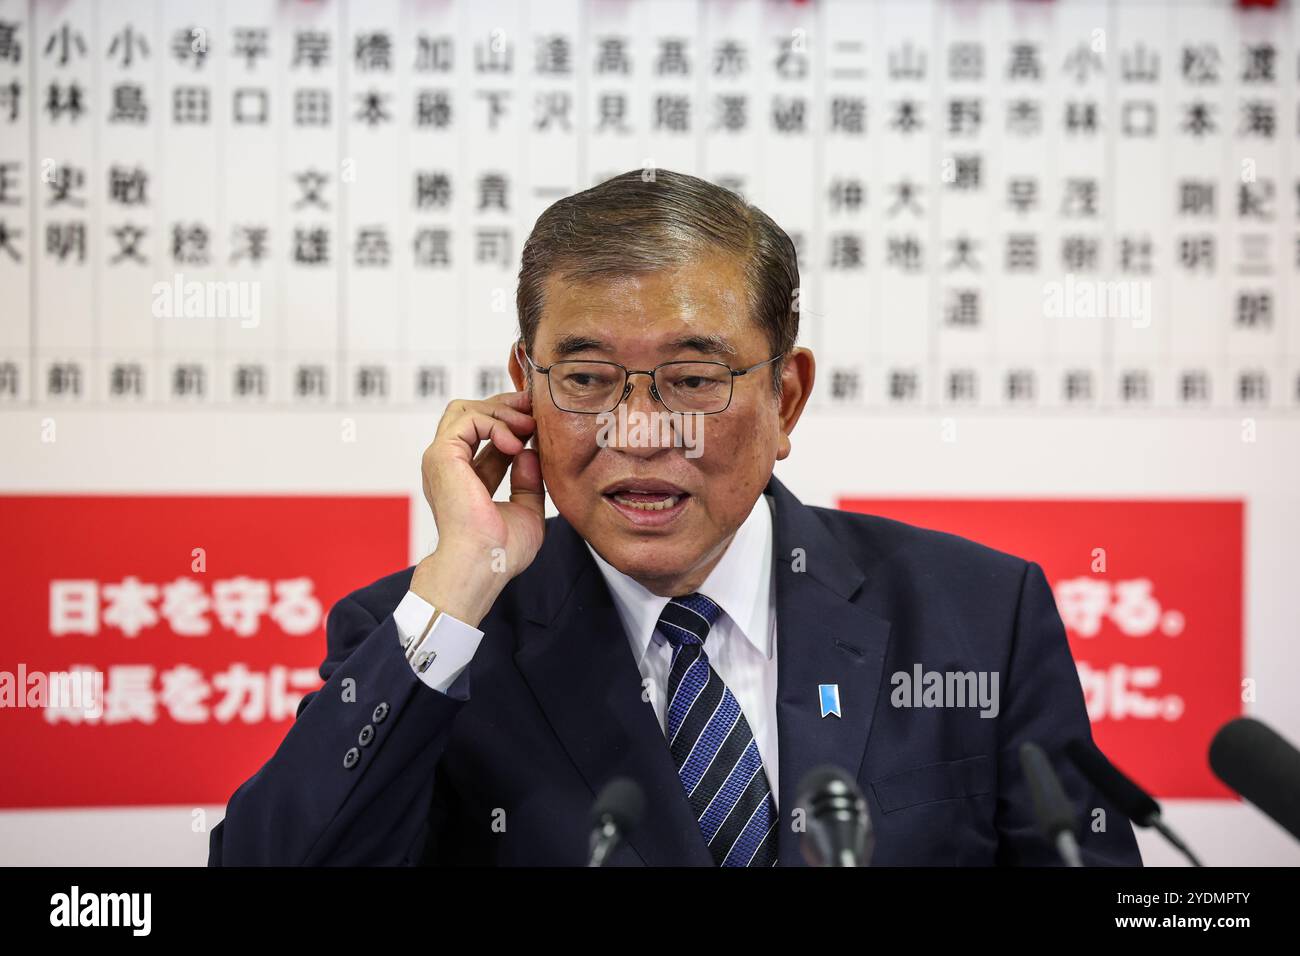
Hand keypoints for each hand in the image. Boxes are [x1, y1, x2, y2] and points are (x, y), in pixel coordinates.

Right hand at [411, 390, 545, 624]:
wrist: (484, 564)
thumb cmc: (501, 551)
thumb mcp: (527, 511)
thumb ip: (528, 483)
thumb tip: (530, 454)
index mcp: (466, 479)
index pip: (486, 437)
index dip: (513, 424)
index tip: (539, 424)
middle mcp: (451, 466)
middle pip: (471, 414)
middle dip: (505, 408)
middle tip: (534, 411)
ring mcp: (443, 459)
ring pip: (465, 410)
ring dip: (501, 412)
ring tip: (527, 427)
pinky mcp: (442, 455)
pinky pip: (467, 418)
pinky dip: (495, 423)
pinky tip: (515, 444)